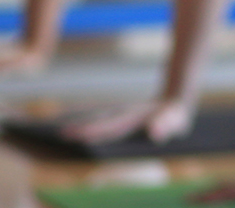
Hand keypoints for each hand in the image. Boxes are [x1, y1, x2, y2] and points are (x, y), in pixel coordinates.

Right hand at [60, 99, 195, 144]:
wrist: (176, 99)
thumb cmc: (176, 115)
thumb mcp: (176, 120)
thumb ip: (167, 124)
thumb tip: (155, 133)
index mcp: (133, 117)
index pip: (110, 127)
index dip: (94, 131)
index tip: (77, 134)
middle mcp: (122, 113)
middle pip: (96, 120)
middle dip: (78, 127)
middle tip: (58, 134)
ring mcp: (118, 113)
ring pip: (95, 117)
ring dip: (78, 123)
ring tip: (59, 130)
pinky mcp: (118, 115)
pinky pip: (98, 118)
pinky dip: (84, 121)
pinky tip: (73, 127)